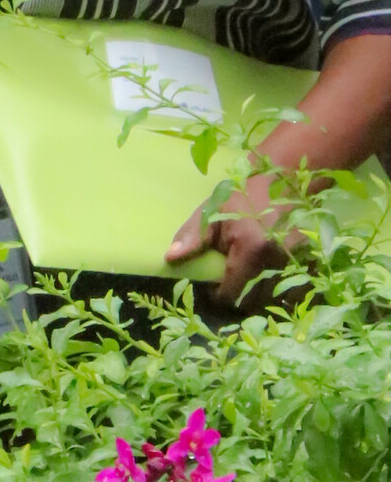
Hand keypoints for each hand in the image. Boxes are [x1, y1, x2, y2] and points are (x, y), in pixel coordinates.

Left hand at [165, 177, 289, 307]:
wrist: (283, 179)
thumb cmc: (241, 196)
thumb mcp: (211, 212)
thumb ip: (192, 238)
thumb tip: (169, 258)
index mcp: (253, 249)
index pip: (231, 294)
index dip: (217, 295)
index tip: (211, 286)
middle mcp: (280, 260)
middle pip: (253, 303)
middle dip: (237, 299)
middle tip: (228, 283)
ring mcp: (300, 263)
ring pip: (274, 300)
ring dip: (259, 297)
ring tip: (248, 281)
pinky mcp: (312, 262)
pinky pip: (295, 291)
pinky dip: (280, 291)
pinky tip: (268, 279)